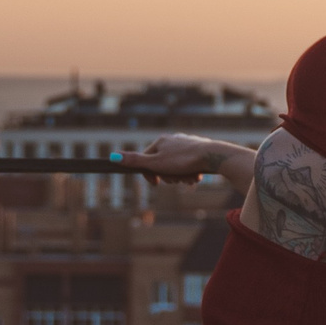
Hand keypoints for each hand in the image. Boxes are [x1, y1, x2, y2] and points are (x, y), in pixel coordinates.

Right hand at [118, 135, 247, 184]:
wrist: (213, 156)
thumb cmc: (183, 160)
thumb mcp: (156, 163)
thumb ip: (135, 161)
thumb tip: (113, 157)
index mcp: (161, 141)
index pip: (147, 160)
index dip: (150, 174)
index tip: (156, 183)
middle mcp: (173, 140)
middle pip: (163, 165)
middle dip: (169, 177)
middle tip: (177, 180)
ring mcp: (186, 144)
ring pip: (177, 167)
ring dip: (181, 177)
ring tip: (190, 178)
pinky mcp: (198, 150)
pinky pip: (189, 166)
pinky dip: (191, 173)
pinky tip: (197, 176)